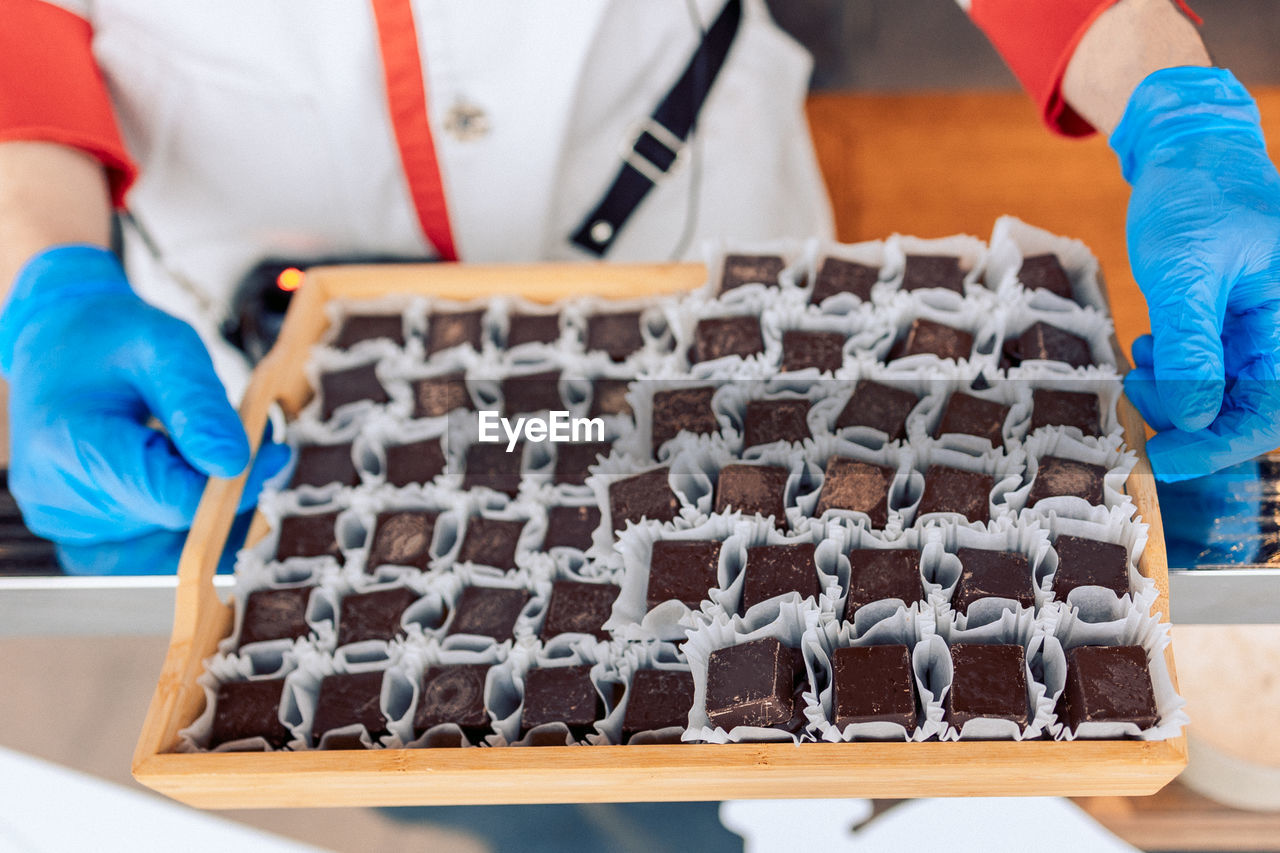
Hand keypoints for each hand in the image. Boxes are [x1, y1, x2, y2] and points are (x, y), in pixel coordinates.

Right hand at [0, 245, 287, 566]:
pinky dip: (170, 513)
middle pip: (170, 520)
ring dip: (196, 502)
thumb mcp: (168, 348)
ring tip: (192, 446)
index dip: (235, 485)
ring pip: (161, 538)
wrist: (59, 340)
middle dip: (221, 488)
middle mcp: (56, 495)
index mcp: (72, 445)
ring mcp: (61, 519)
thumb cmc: (113, 338)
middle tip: (247, 442)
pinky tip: (171, 471)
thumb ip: (200, 406)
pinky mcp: (73, 530)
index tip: (271, 453)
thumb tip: (234, 464)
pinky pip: (140, 545)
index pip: (173, 499)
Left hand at [1112, 67, 1279, 481]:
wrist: (1190, 149)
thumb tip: (1196, 416)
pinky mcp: (1232, 320)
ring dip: (1175, 393)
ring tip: (1139, 366)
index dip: (1221, 445)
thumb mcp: (1184, 271)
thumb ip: (1193, 345)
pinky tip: (1148, 347)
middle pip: (1245, 407)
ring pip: (1221, 391)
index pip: (1270, 409)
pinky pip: (1209, 365)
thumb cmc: (1195, 197)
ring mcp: (1258, 325)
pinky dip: (1174, 369)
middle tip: (1137, 396)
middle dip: (1188, 416)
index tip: (1166, 460)